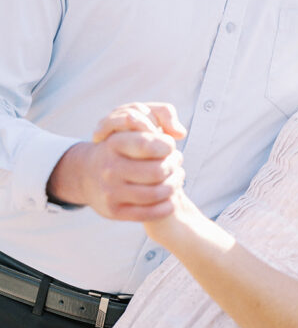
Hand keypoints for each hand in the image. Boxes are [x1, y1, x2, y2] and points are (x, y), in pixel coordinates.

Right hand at [47, 102, 186, 220]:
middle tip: (177, 161)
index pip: (146, 144)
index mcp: (113, 144)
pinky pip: (149, 213)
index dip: (166, 145)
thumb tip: (180, 132)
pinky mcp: (114, 212)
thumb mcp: (135, 120)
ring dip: (174, 185)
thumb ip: (163, 114)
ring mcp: (110, 192)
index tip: (170, 146)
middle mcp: (109, 168)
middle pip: (156, 171)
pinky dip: (167, 205)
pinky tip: (172, 197)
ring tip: (177, 177)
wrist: (87, 175)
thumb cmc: (122, 145)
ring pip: (156, 193)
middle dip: (174, 165)